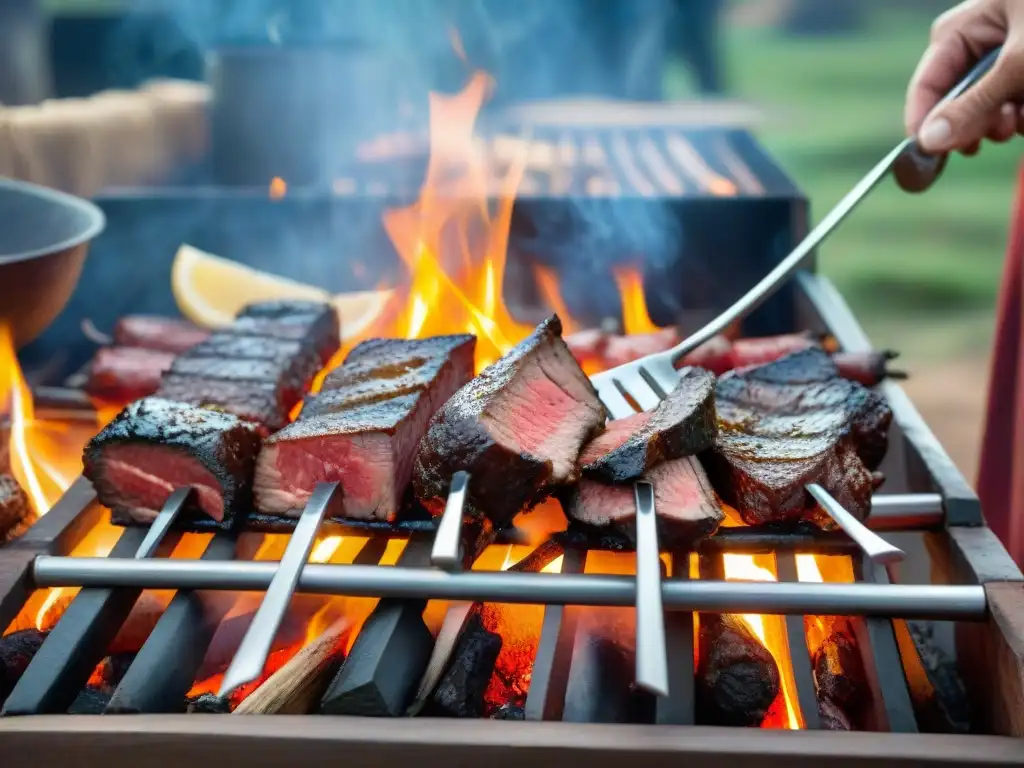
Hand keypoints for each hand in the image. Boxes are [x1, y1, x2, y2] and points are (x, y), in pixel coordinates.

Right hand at [906, 0, 1023, 154]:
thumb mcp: (1020, 64)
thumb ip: (974, 106)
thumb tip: (928, 142)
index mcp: (960, 30)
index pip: (926, 87)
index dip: (926, 125)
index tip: (933, 159)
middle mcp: (976, 44)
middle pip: (956, 102)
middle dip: (981, 122)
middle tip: (1005, 131)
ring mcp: (1003, 57)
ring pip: (988, 108)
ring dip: (1011, 120)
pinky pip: (1014, 104)